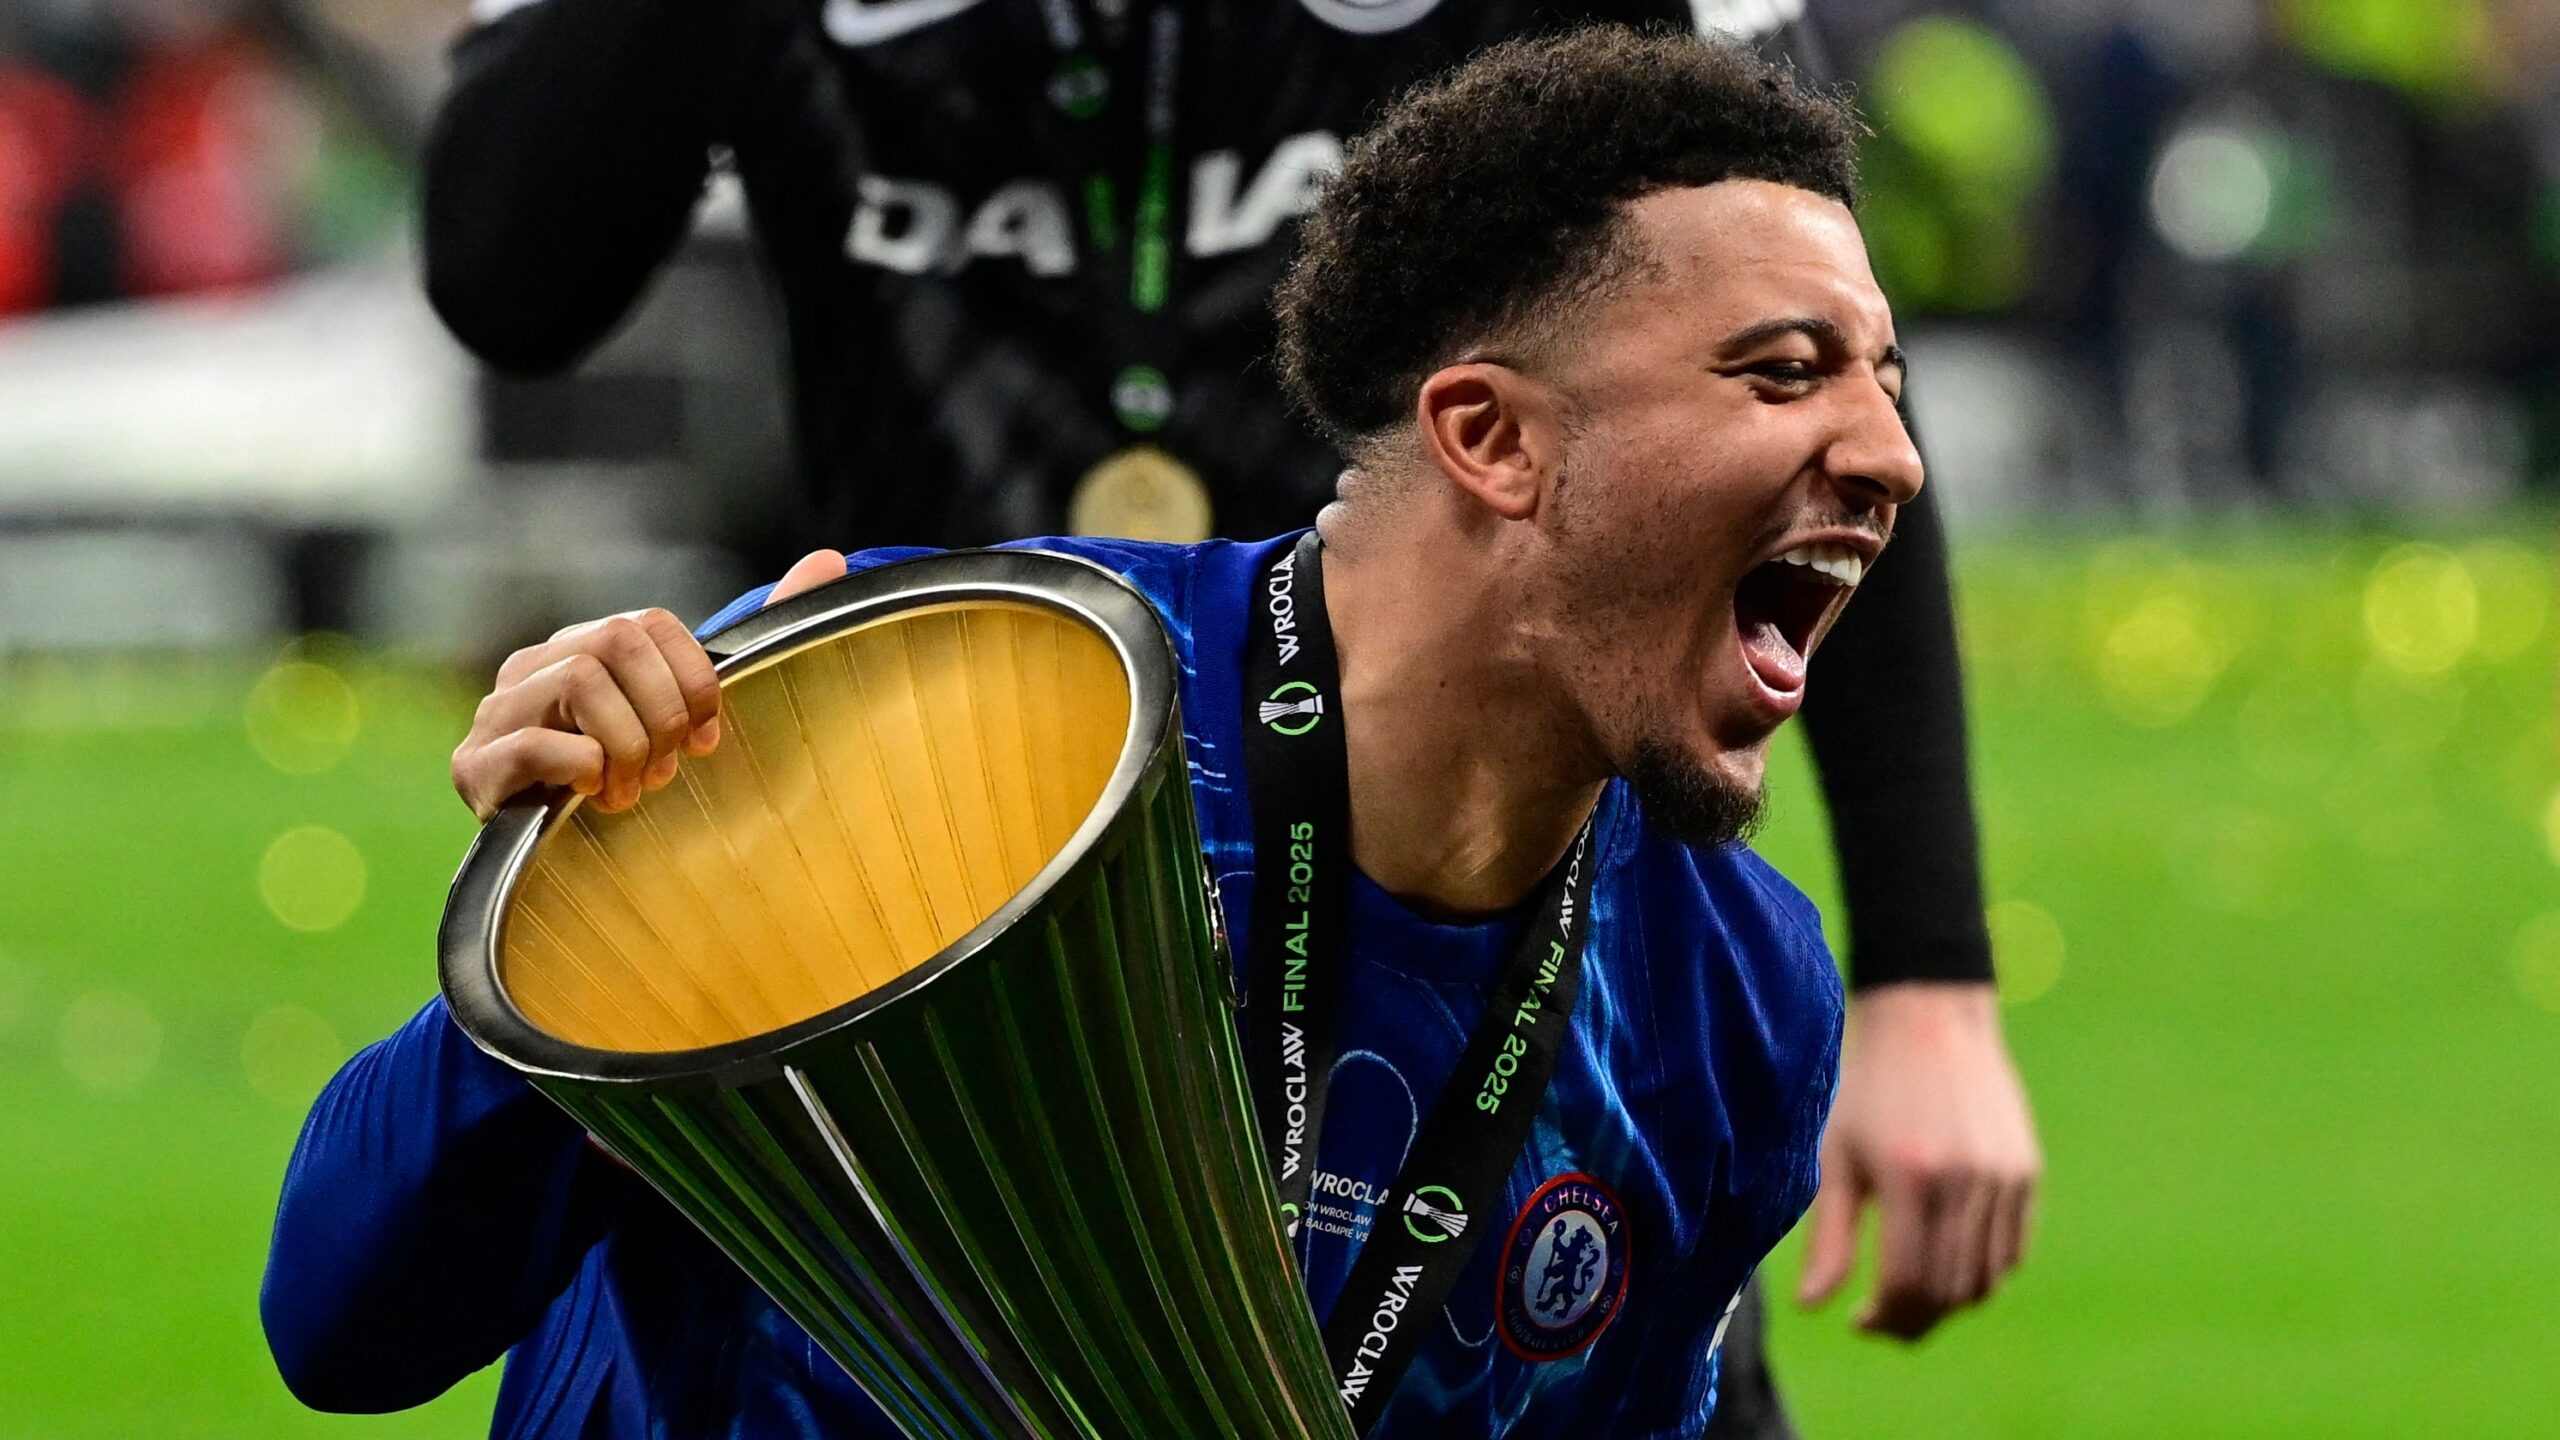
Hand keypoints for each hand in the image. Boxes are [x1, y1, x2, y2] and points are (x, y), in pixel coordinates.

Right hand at [450, 550, 847, 820]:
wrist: (550, 862)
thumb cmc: (630, 779)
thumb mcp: (696, 712)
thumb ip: (763, 633)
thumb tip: (833, 560)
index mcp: (587, 647)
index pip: (647, 623)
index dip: (692, 679)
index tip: (708, 739)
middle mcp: (535, 665)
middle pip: (614, 641)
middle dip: (660, 713)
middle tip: (666, 771)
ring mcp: (497, 711)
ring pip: (578, 683)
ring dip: (623, 746)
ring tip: (627, 792)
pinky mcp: (473, 765)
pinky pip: (531, 746)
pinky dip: (578, 770)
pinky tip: (587, 796)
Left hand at [1796, 981, 2039, 1339]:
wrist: (1928, 1018)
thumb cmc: (1867, 1088)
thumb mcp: (1836, 1156)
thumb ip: (1829, 1236)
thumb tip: (1812, 1308)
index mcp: (1910, 1176)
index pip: (1907, 1282)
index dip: (1882, 1318)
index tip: (1857, 1322)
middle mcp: (1964, 1180)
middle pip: (1949, 1291)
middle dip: (1913, 1321)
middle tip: (1882, 1322)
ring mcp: (2003, 1177)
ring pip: (1986, 1280)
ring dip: (1948, 1304)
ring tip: (1911, 1296)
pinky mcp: (2026, 1172)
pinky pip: (2012, 1251)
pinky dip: (1982, 1274)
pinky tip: (1945, 1264)